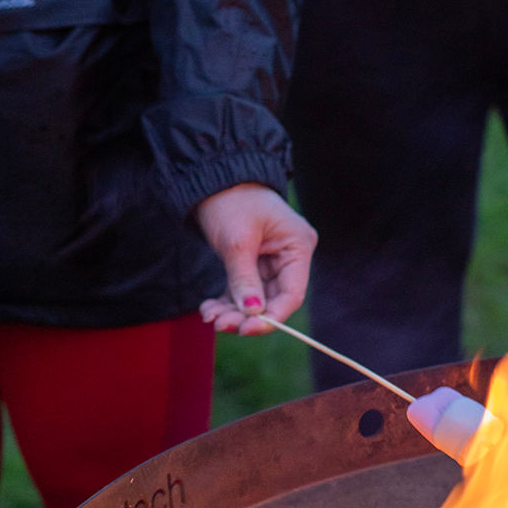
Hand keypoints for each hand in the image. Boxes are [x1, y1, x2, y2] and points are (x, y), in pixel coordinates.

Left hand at [197, 183, 316, 334]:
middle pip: (273, 299)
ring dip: (232, 312)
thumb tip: (252, 314)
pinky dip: (226, 302)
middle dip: (246, 316)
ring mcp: (270, 260)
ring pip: (255, 299)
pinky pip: (242, 291)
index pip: (291, 293)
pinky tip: (209, 309)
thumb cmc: (231, 200)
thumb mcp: (237, 241)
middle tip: (220, 325)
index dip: (271, 316)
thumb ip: (244, 279)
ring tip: (210, 317)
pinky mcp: (251, 263)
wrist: (210, 177)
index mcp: (298, 245)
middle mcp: (289, 255)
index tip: (246, 329)